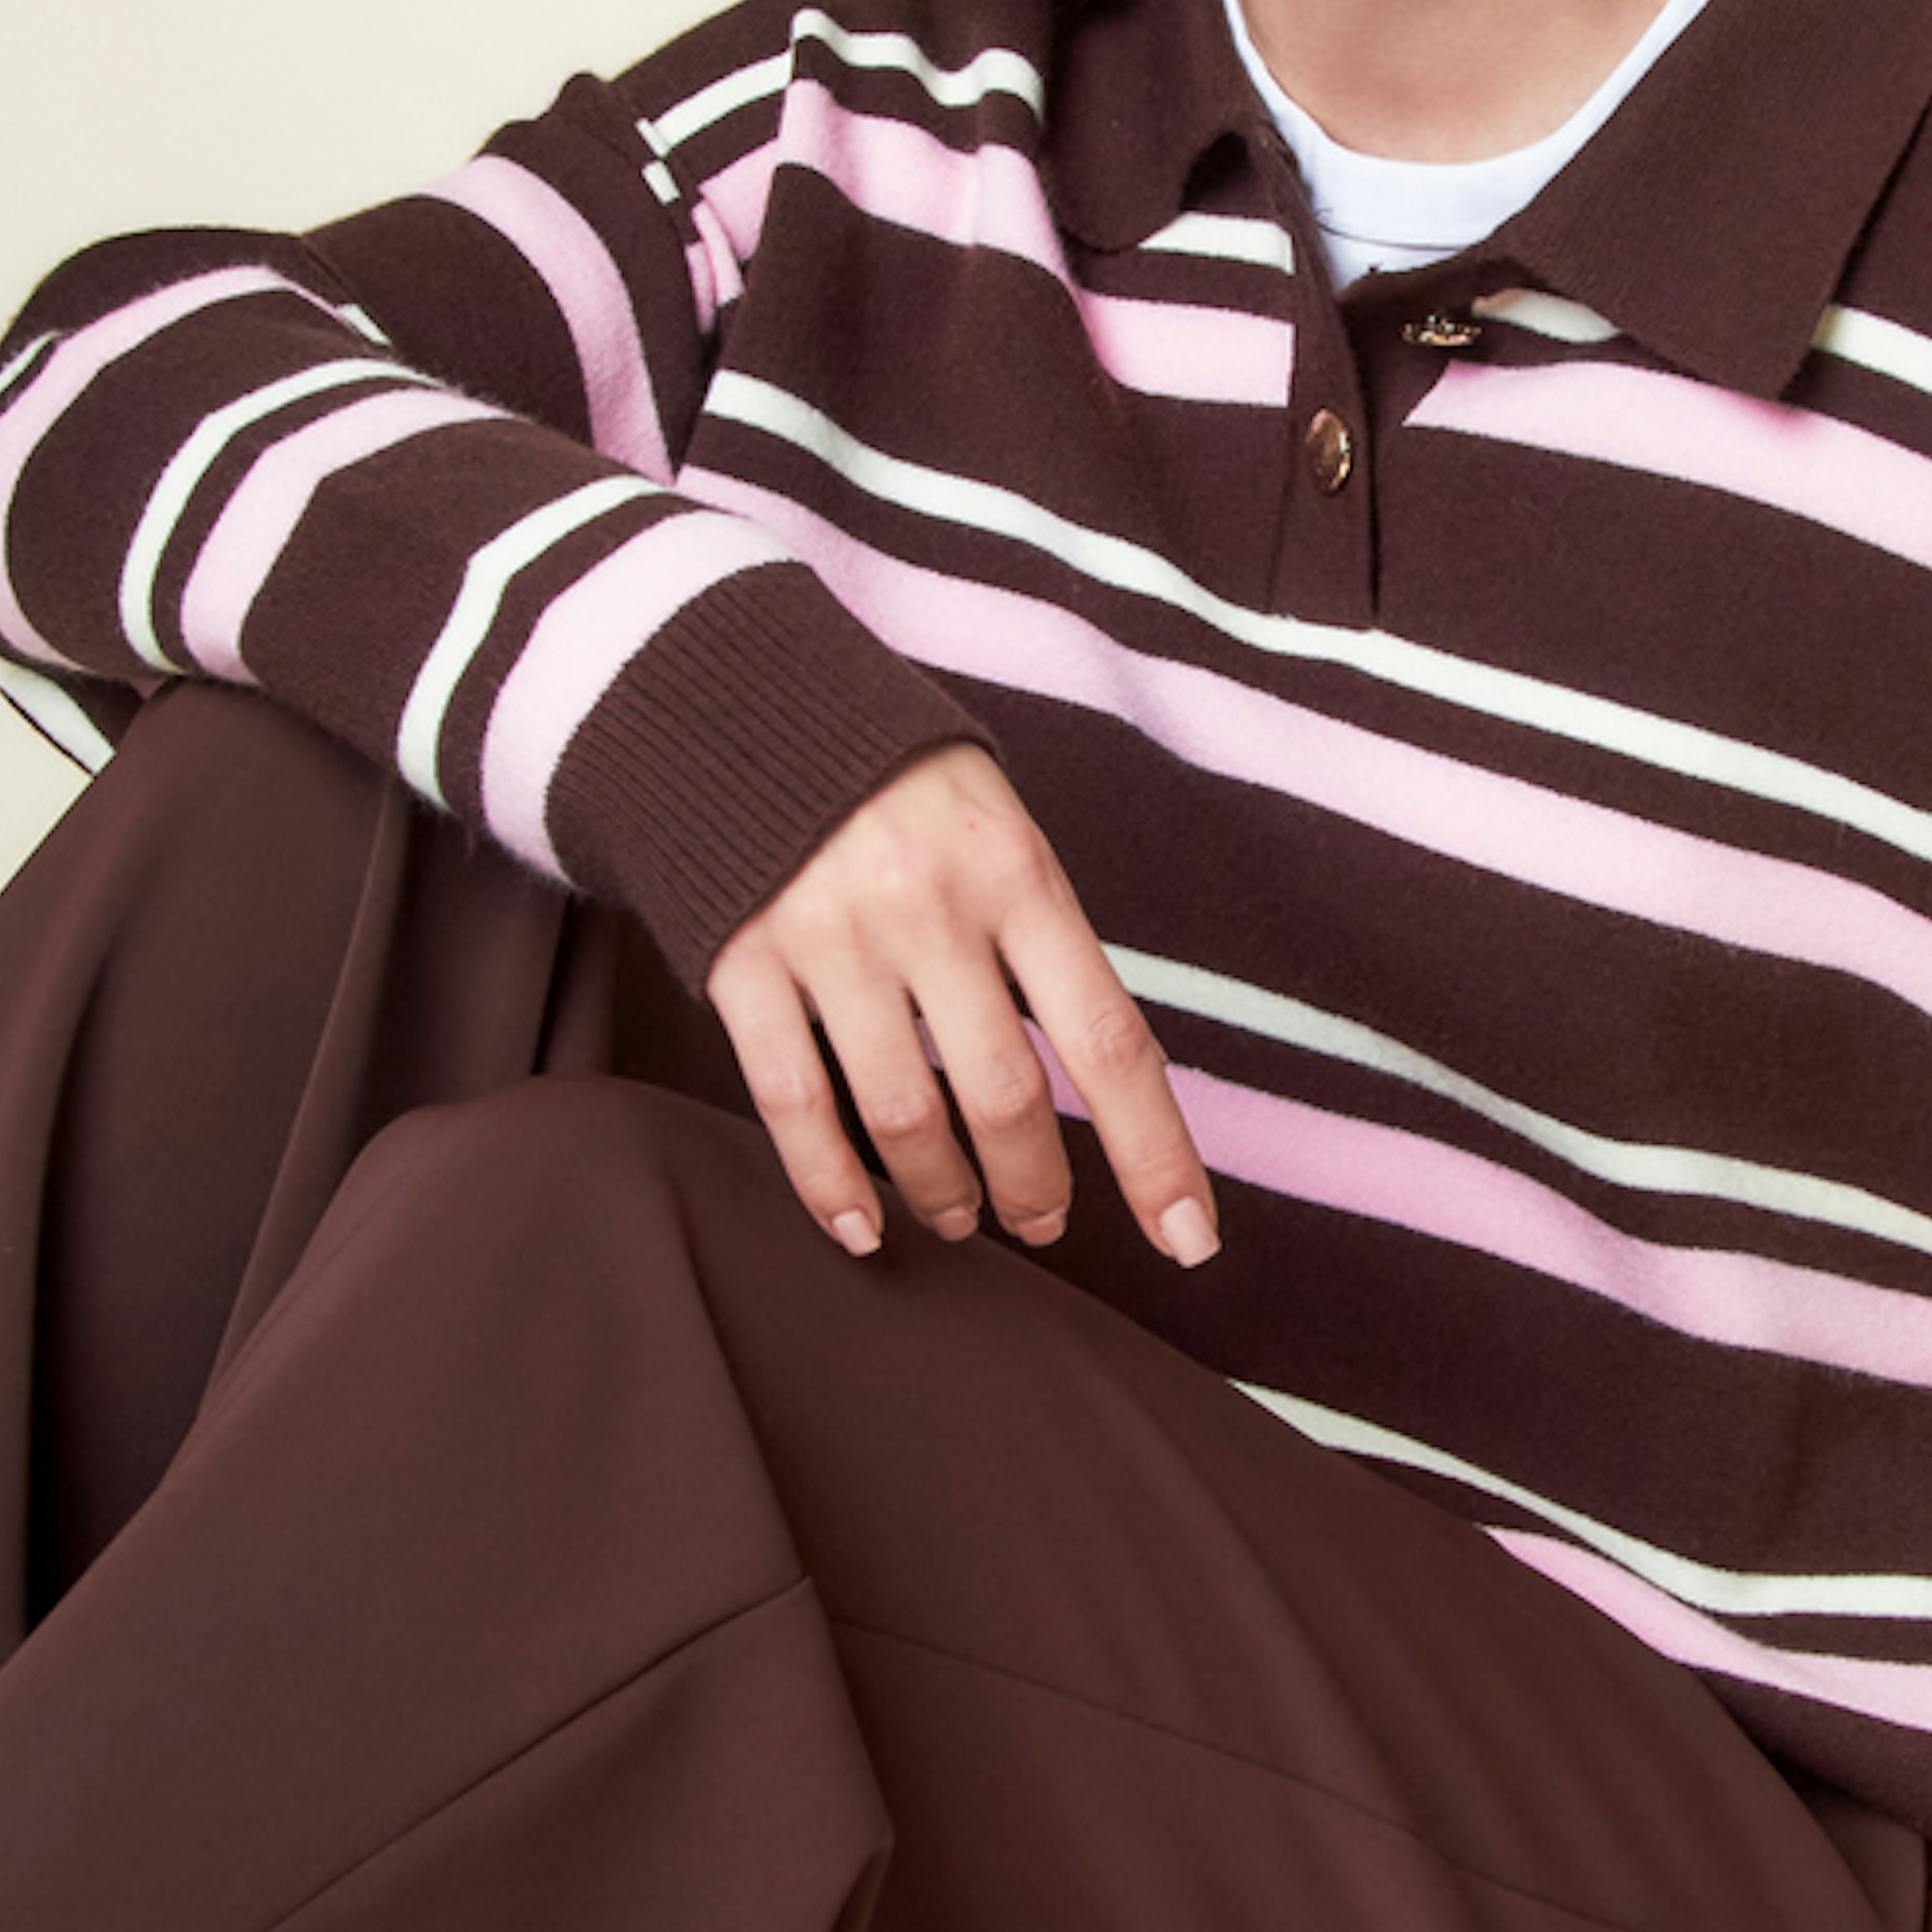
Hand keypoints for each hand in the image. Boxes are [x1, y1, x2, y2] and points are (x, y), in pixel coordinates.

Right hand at [705, 743, 1218, 1272]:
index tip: (1189, 1239)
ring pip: (905, 1116)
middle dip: (1036, 1187)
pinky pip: (794, 1103)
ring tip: (958, 1217)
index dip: (1155, 1153)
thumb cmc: (898, 781)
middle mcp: (930, 910)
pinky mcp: (743, 959)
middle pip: (1004, 1098)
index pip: (1109, 1041)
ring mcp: (831, 938)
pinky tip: (859, 1227)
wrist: (743, 692)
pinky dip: (829, 1185)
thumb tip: (1093, 1075)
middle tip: (1043, 1221)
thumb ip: (1038, 940)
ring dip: (943, 1193)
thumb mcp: (1000, 828)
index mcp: (1018, 874)